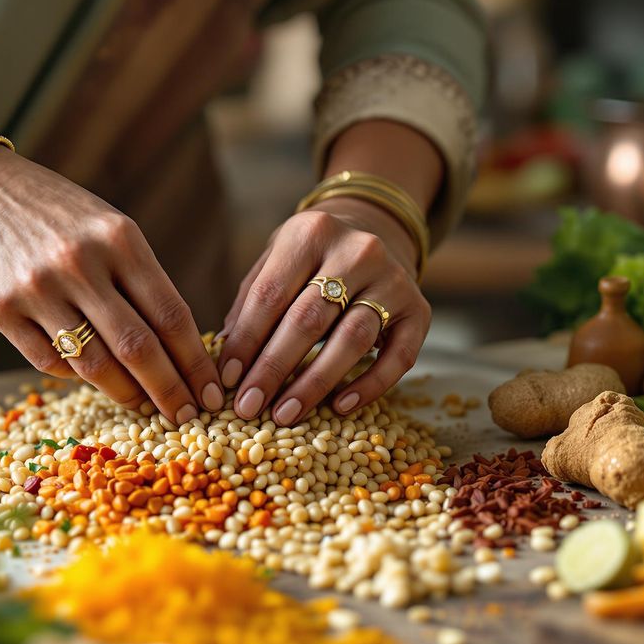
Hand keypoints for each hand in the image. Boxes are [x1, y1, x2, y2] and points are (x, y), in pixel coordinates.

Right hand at [0, 147, 222, 421]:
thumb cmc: (48, 211)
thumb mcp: (103, 225)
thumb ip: (136, 277)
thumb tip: (175, 345)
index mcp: (119, 238)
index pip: (171, 314)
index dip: (196, 362)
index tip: (212, 391)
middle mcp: (81, 264)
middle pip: (139, 348)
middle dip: (170, 390)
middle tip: (188, 417)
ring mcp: (38, 289)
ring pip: (96, 365)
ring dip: (127, 394)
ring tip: (146, 407)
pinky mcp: (1, 311)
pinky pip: (50, 363)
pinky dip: (77, 377)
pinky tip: (93, 378)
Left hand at [217, 197, 430, 425]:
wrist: (375, 231)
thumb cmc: (311, 258)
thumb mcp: (276, 261)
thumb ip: (251, 303)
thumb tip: (224, 355)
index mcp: (311, 233)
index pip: (271, 294)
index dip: (246, 341)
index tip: (227, 380)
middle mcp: (357, 251)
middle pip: (309, 319)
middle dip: (274, 369)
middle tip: (249, 406)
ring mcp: (393, 280)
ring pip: (352, 339)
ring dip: (315, 382)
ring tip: (285, 413)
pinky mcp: (419, 310)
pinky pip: (398, 357)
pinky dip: (369, 386)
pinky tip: (340, 406)